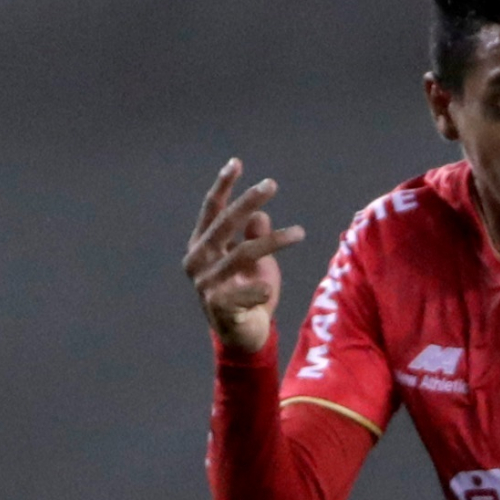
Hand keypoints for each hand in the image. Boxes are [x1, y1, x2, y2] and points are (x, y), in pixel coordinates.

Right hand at [184, 159, 306, 352]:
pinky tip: (268, 290)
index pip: (212, 210)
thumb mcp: (255, 262)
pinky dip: (257, 290)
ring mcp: (205, 284)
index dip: (223, 185)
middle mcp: (198, 261)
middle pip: (225, 224)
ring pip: (243, 254)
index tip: (237, 162)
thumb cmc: (248, 293)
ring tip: (300, 232)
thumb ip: (253, 238)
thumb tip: (260, 215)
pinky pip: (243, 292)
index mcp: (202, 245)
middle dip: (247, 201)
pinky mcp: (217, 307)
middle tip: (271, 183)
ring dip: (274, 241)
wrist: (244, 336)